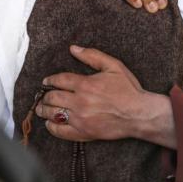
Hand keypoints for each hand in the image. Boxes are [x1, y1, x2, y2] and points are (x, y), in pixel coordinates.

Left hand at [36, 46, 176, 148]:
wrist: (140, 114)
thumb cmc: (128, 90)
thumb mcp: (114, 66)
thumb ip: (92, 56)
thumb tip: (74, 48)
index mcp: (86, 84)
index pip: (59, 80)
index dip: (50, 80)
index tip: (47, 81)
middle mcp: (80, 102)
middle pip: (52, 98)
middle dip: (45, 96)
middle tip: (43, 95)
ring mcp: (81, 119)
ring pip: (53, 114)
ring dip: (44, 110)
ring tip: (42, 108)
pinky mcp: (84, 133)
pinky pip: (61, 131)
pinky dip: (52, 127)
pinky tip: (50, 123)